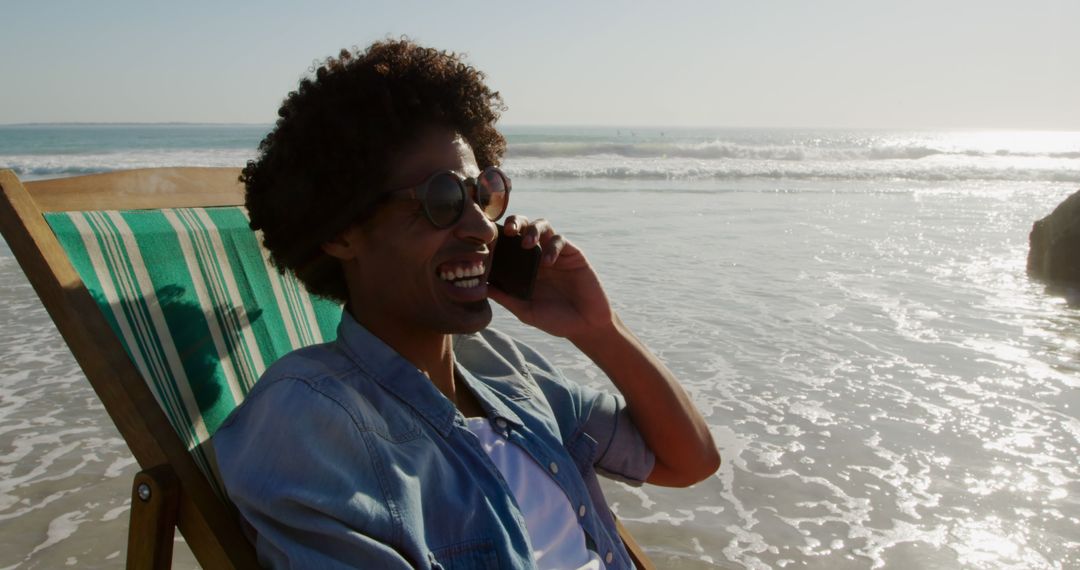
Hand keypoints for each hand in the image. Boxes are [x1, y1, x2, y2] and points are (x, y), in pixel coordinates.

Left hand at [487, 215, 613, 341]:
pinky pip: (560, 240)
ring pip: (542, 225)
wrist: (585, 326)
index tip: (487, 239)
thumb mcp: (525, 310)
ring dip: (533, 229)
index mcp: (523, 267)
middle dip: (515, 222)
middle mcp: (538, 255)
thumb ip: (505, 297)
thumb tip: (479, 287)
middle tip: (508, 231)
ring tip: (528, 243)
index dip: (498, 236)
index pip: (507, 243)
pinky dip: (552, 247)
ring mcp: (555, 253)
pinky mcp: (573, 254)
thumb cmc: (554, 319)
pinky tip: (549, 262)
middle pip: (524, 226)